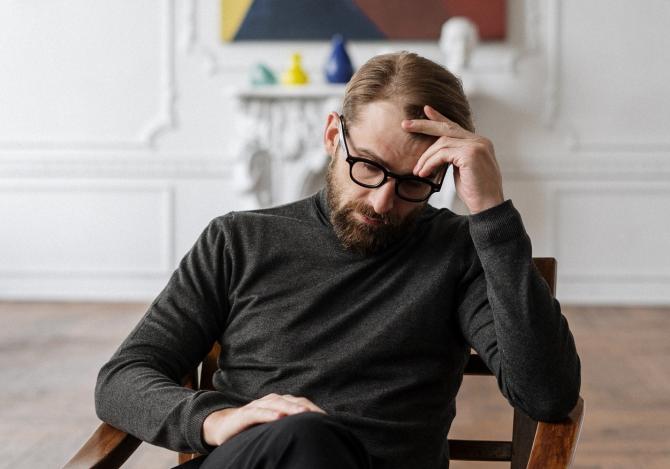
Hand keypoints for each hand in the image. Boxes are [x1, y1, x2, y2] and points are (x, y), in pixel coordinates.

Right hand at [202, 393, 326, 446]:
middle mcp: (271, 400)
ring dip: (291, 408)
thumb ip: (288, 425)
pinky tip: (278, 417)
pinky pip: (259, 412)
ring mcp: (258, 405)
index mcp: (280, 402)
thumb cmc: (252, 427)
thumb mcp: (273, 426)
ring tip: (303, 413)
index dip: (313, 408)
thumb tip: (310, 433)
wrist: (223, 425)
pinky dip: (269, 414)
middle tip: (320, 416)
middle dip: (306, 407)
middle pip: (292, 401)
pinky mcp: (245, 414)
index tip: (327, 417)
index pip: (300, 403)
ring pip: (277, 404)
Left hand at [402, 105, 504, 213]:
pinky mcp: (470, 154)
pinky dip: (430, 162)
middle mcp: (480, 141)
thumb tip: (437, 155)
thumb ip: (453, 158)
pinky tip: (424, 172)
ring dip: (426, 157)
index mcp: (479, 143)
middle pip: (447, 128)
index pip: (455, 127)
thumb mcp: (462, 170)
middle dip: (424, 125)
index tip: (426, 111)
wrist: (488, 206)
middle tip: (405, 124)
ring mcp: (476, 145)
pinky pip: (443, 154)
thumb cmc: (475, 192)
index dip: (440, 119)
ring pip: (442, 143)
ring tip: (418, 171)